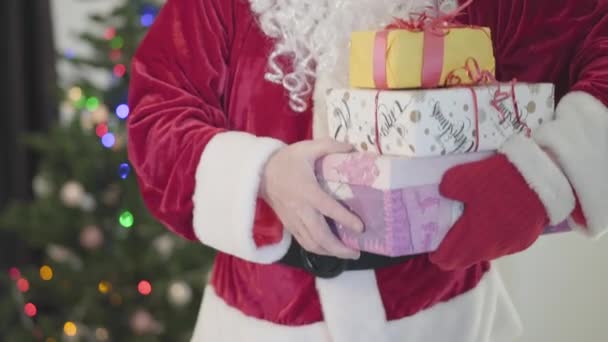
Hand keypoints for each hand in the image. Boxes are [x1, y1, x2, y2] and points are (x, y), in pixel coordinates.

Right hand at [260, 138, 363, 259]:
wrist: (260, 172)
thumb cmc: (287, 160)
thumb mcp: (308, 147)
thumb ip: (330, 146)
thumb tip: (353, 148)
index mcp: (308, 191)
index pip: (329, 209)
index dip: (346, 220)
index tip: (361, 228)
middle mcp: (301, 210)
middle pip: (320, 236)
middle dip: (339, 248)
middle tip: (357, 253)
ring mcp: (293, 220)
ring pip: (312, 244)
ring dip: (330, 252)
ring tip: (346, 253)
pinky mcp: (288, 225)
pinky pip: (304, 242)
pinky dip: (318, 249)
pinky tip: (329, 249)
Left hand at [429, 154, 549, 270]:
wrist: (542, 181)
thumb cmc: (499, 182)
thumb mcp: (464, 178)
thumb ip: (447, 187)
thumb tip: (444, 192)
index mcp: (472, 239)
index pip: (448, 259)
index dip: (438, 256)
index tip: (432, 249)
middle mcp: (490, 249)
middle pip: (466, 258)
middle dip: (455, 252)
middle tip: (448, 238)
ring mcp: (510, 246)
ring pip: (486, 252)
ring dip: (475, 244)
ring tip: (470, 228)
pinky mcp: (525, 240)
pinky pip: (502, 244)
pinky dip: (494, 237)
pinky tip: (493, 223)